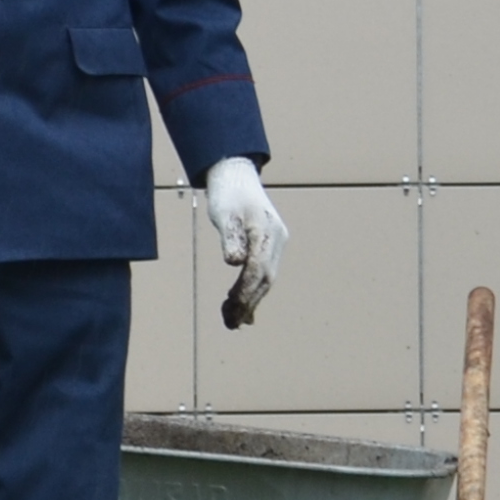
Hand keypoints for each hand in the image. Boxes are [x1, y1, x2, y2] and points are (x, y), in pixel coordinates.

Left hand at [202, 155, 286, 325]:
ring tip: (234, 320)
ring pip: (266, 279)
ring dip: (251, 300)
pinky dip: (255, 292)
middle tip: (232, 322)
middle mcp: (276, 239)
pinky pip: (265, 274)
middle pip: (265, 278)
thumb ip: (230, 238)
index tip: (234, 307)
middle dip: (249, 302)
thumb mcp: (223, 213)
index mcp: (266, 230)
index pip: (257, 268)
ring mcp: (276, 243)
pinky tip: (245, 309)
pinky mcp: (271, 246)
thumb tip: (235, 262)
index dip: (246, 290)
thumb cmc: (227, 193)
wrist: (236, 176)